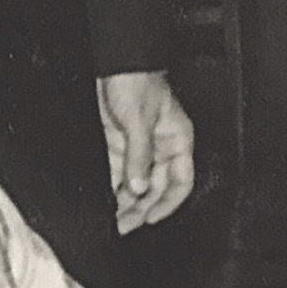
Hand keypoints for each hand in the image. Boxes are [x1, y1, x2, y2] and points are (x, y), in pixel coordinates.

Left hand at [97, 71, 194, 232]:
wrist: (117, 61)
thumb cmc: (138, 81)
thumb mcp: (140, 120)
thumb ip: (140, 155)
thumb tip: (138, 188)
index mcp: (177, 141)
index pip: (180, 182)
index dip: (167, 204)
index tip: (150, 219)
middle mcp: (161, 147)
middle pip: (155, 187)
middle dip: (142, 207)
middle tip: (126, 226)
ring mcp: (140, 145)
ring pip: (137, 181)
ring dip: (126, 200)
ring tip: (114, 219)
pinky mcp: (120, 140)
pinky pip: (120, 169)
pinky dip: (114, 185)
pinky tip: (106, 199)